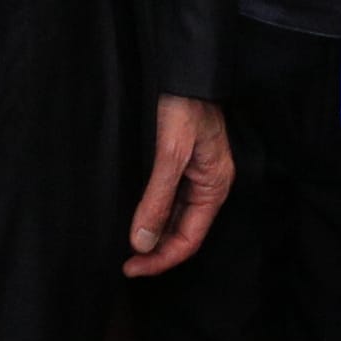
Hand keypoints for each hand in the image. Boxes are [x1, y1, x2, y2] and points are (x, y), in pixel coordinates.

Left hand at [124, 94, 233, 275]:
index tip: (132, 267)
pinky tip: (138, 219)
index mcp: (214, 188)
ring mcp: (196, 177)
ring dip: (154, 236)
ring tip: (128, 248)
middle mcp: (208, 187)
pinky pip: (170, 202)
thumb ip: (158, 199)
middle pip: (183, 233)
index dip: (161, 259)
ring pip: (175, 219)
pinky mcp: (183, 167)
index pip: (189, 239)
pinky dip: (154, 215)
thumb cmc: (186, 108)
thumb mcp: (170, 154)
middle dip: (156, 251)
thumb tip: (141, 242)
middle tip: (126, 263)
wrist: (185, 73)